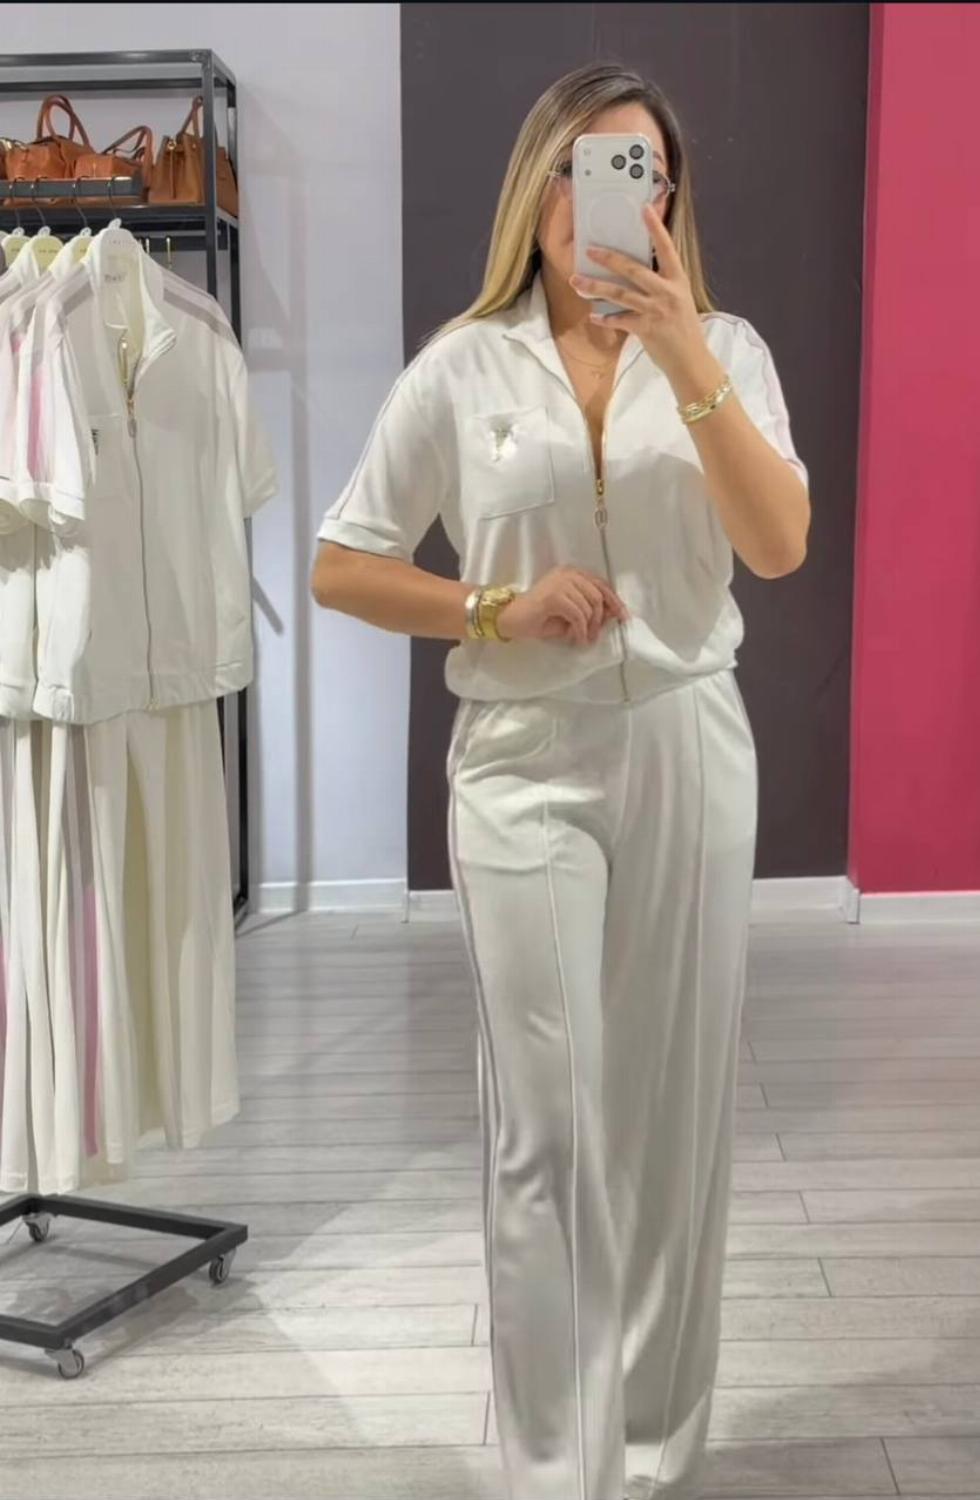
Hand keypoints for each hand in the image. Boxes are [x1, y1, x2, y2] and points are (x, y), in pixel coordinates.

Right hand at [497, 566, 628, 647]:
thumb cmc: (539, 618)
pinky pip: (578, 615)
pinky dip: (580, 631)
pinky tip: (575, 639)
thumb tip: (612, 615)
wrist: (511, 619)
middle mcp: (567, 574)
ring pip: (589, 607)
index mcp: (572, 573)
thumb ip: (590, 610)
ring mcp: (560, 583)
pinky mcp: (554, 596)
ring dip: (588, 628)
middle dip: (600, 619)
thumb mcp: (570, 612)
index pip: (601, 584)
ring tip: (581, 638)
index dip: (614, 601)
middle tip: (594, 636)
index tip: (623, 616)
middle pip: (598, 595)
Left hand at [568, 203, 707, 380]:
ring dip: (595, 287)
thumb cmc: (684, 330)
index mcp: (677, 281)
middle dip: (609, 259)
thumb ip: (661, 286)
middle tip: (590, 250)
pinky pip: (620, 320)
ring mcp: (656, 310)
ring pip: (620, 294)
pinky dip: (605, 319)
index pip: (667, 248)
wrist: (691, 361)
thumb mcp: (679, 301)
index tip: (643, 209)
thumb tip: (635, 274)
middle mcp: (667, 292)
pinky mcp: (646, 328)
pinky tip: (594, 317)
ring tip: (577, 282)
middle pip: (633, 269)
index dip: (655, 228)